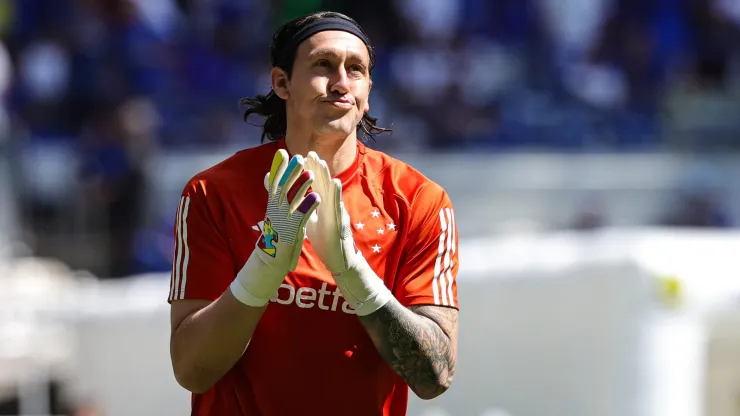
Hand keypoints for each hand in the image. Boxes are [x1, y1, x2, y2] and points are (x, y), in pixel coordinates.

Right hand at [230, 149, 320, 306]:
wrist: (272, 258)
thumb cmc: (276, 232)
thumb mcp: (273, 210)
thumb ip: (273, 192)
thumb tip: (268, 175)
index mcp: (272, 203)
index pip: (274, 181)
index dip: (278, 167)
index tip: (282, 152)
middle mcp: (276, 209)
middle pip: (282, 187)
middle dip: (291, 172)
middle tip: (299, 158)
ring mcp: (283, 219)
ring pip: (293, 200)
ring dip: (302, 186)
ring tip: (311, 175)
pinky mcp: (293, 230)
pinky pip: (302, 215)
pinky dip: (309, 205)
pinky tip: (317, 197)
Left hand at [305, 152, 392, 315]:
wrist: (337, 259)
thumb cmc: (325, 240)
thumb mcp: (309, 221)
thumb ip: (303, 208)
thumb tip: (294, 199)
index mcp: (322, 205)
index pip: (316, 184)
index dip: (309, 170)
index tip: (302, 156)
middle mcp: (331, 206)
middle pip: (323, 183)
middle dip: (317, 168)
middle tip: (310, 152)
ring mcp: (337, 212)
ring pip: (331, 191)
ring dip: (327, 176)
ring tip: (321, 162)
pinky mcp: (340, 221)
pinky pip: (338, 205)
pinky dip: (336, 193)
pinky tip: (334, 182)